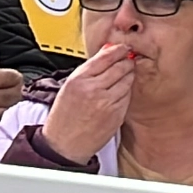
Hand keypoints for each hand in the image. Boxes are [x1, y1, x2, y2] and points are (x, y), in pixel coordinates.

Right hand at [41, 44, 134, 163]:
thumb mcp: (69, 87)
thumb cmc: (64, 116)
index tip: (123, 48)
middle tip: (128, 60)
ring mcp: (107, 103)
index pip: (105, 57)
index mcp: (78, 80)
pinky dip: (126, 92)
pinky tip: (118, 93)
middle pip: (120, 67)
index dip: (118, 50)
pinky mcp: (117, 114)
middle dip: (126, 61)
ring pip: (127, 80)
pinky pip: (127, 96)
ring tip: (122, 77)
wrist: (64, 144)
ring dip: (128, 76)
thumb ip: (89, 70)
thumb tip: (107, 51)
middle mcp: (93, 90)